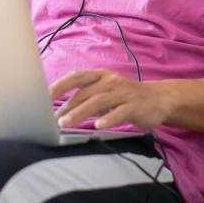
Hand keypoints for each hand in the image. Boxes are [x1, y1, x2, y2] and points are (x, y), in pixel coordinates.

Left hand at [49, 69, 174, 130]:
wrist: (160, 99)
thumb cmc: (126, 97)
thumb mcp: (106, 92)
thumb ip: (87, 98)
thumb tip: (61, 112)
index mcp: (101, 76)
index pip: (77, 77)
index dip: (60, 85)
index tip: (44, 96)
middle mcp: (111, 81)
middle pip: (86, 92)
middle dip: (68, 106)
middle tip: (54, 120)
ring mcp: (123, 93)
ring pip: (99, 101)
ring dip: (80, 112)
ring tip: (66, 124)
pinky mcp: (135, 105)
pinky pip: (120, 112)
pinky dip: (109, 118)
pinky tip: (98, 126)